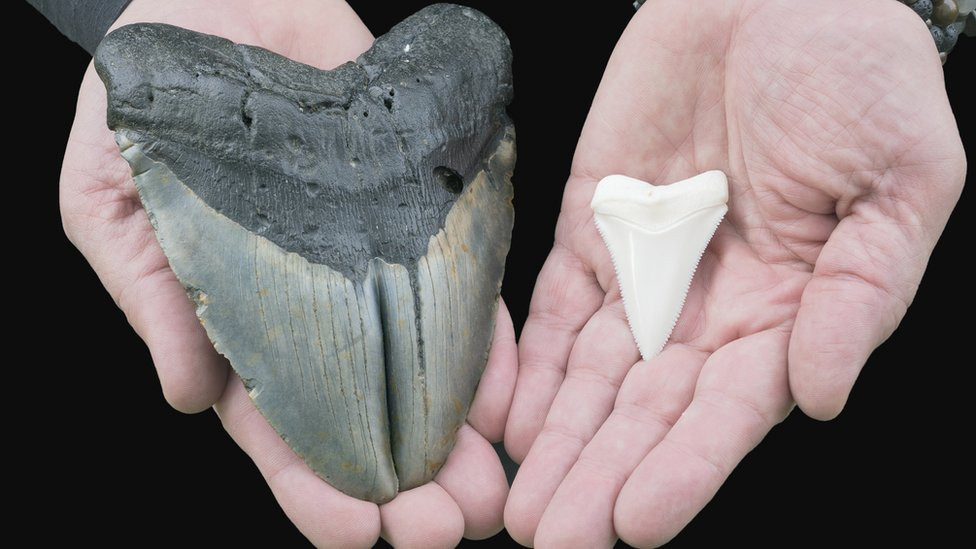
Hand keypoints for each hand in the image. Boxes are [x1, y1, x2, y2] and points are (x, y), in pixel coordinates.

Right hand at [59, 0, 514, 544]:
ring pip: (423, 373)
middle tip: (450, 529)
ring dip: (460, 438)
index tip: (359, 537)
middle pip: (365, 422)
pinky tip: (513, 398)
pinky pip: (462, 291)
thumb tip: (190, 398)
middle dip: (406, 486)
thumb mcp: (114, 196)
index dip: (315, 491)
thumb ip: (149, 293)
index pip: (278, 432)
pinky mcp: (419, 220)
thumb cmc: (149, 104)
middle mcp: (316, 314)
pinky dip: (489, 347)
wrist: (222, 8)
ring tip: (495, 491)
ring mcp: (372, 270)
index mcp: (237, 328)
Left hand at [503, 0, 964, 546]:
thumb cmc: (858, 77)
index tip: (636, 523)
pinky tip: (502, 421)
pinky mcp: (590, 230)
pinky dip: (526, 364)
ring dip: (556, 442)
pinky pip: (554, 310)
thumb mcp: (897, 180)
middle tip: (551, 536)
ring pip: (592, 377)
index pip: (729, 411)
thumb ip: (859, 292)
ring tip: (520, 507)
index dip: (686, 468)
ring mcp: (644, 272)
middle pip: (647, 413)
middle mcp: (710, 310)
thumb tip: (818, 396)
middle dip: (599, 476)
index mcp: (789, 312)